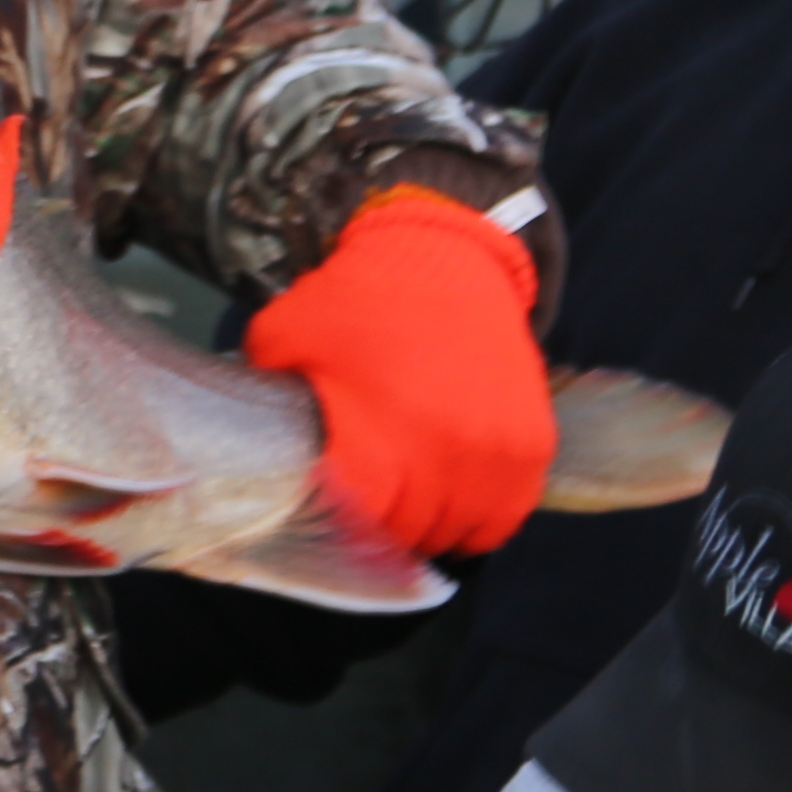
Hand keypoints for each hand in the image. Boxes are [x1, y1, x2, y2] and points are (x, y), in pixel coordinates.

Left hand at [242, 186, 557, 554]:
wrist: (443, 255)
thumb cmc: (353, 302)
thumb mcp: (282, 343)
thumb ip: (271, 408)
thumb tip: (258, 458)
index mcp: (378, 439)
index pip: (361, 530)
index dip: (342, 527)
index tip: (333, 511)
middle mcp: (445, 454)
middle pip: (410, 536)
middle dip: (384, 528)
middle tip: (369, 503)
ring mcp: (496, 454)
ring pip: (459, 535)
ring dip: (432, 529)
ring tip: (411, 500)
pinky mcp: (533, 447)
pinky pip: (503, 517)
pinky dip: (478, 517)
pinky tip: (453, 496)